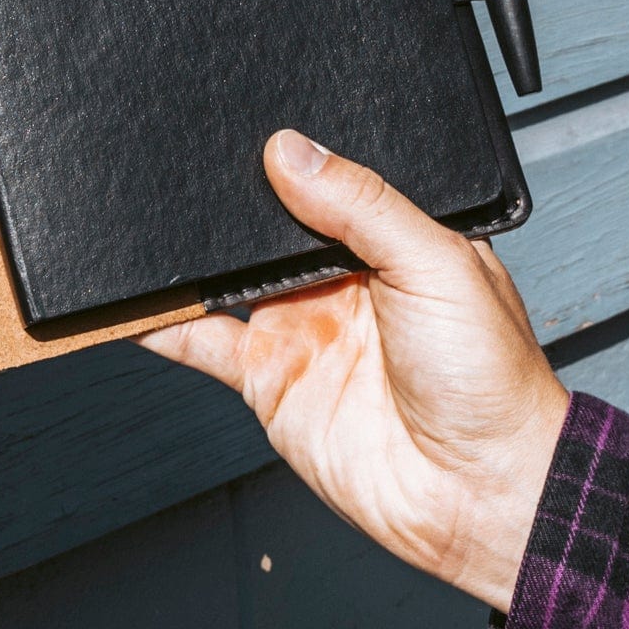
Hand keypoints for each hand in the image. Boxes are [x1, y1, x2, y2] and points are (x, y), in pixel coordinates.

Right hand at [140, 130, 568, 613]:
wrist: (478, 493)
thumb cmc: (492, 383)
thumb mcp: (439, 265)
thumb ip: (363, 205)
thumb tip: (292, 151)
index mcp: (390, 243)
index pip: (325, 187)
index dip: (289, 163)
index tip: (246, 134)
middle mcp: (339, 283)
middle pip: (266, 230)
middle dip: (228, 206)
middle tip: (187, 172)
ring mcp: (300, 330)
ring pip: (226, 280)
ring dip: (190, 259)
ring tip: (150, 223)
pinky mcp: (269, 379)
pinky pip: (201, 342)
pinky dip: (162, 323)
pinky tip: (137, 301)